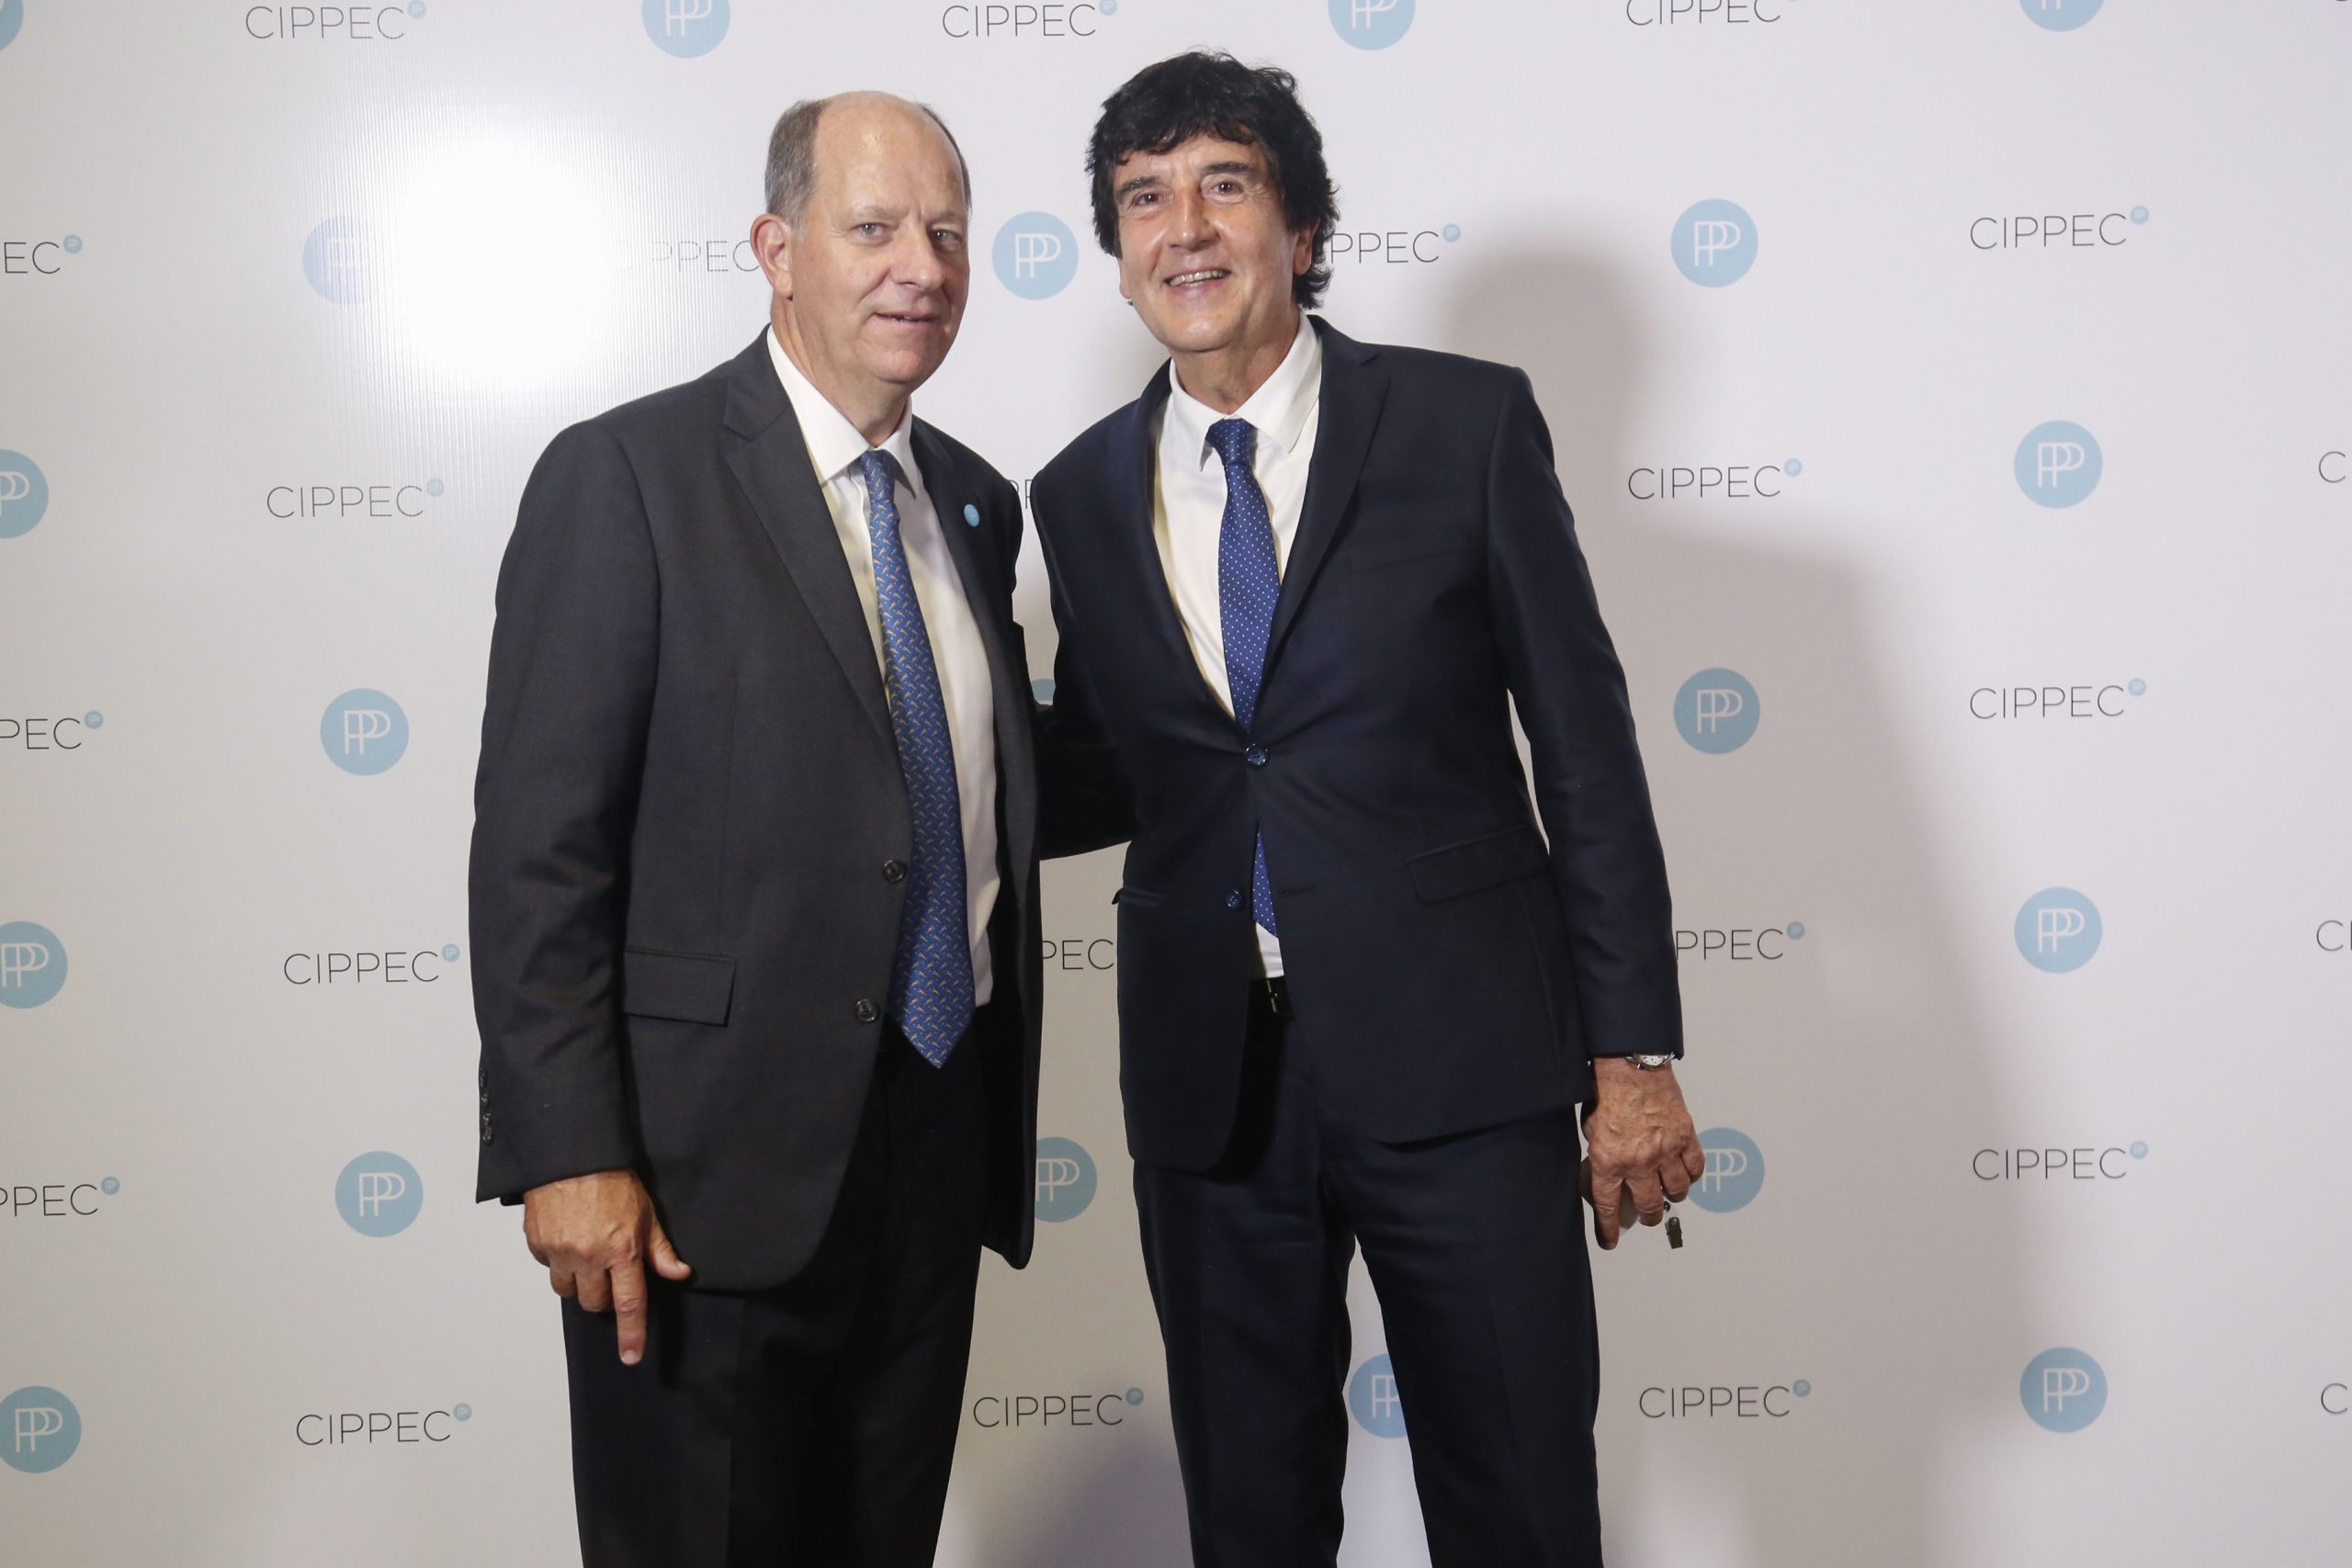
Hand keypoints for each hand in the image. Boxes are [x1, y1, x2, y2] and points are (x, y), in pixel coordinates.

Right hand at [522, 1168, 692, 1365]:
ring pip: (568, 1290)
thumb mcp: (646, 1212)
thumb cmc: (612, 1179)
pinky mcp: (537, 1244)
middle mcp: (589, 1256)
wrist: (571, 1154)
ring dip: (579, 1281)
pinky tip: (568, 1238)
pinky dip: (558, 1261)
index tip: (631, 1356)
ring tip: (586, 1252)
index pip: (629, 1303)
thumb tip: (679, 1274)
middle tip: (609, 1269)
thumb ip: (659, 1249)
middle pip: (595, 1303)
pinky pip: (549, 1268)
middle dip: (603, 1294)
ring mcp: (560, 1251)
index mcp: (621, 1249)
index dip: (631, 1333)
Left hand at [1582, 1059, 1703, 1251]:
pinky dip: (1692, 1176)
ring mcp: (1665, 1151)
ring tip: (1669, 1196)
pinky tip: (1686, 1175)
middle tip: (1649, 1216)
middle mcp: (1638, 1161)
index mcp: (1609, 1160)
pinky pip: (1695, 1168)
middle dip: (1649, 1216)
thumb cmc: (1609, 1090)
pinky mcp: (1685, 1137)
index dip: (1609, 1228)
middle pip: (1649, 1204)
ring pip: (1676, 1191)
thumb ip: (1602, 1153)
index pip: (1608, 1205)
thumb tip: (1608, 1169)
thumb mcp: (1592, 1128)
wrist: (1632, 1065)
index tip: (1610, 1240)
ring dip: (1673, 1197)